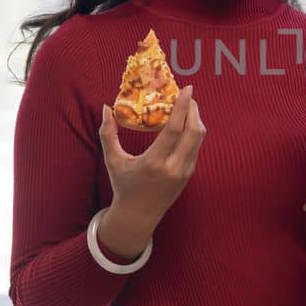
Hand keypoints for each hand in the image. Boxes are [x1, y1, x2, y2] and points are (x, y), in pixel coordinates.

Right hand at [94, 87, 204, 255]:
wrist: (138, 216)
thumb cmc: (123, 186)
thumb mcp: (113, 160)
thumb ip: (108, 133)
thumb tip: (106, 108)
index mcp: (154, 163)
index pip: (174, 130)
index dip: (182, 107)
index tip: (187, 89)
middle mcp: (173, 167)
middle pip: (194, 132)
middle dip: (193, 109)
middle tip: (186, 96)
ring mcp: (185, 172)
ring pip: (199, 139)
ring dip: (195, 120)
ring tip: (186, 107)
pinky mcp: (189, 174)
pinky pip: (196, 147)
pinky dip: (193, 132)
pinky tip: (184, 124)